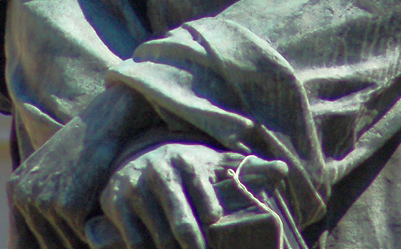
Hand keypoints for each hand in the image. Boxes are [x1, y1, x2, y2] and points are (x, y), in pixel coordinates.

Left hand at [8, 87, 155, 248]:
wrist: (106, 120)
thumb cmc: (87, 145)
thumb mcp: (55, 169)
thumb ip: (45, 198)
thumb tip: (50, 237)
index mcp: (17, 188)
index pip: (27, 238)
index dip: (53, 243)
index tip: (71, 242)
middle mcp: (24, 196)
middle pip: (46, 243)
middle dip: (69, 243)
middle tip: (88, 234)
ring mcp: (45, 201)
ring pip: (65, 242)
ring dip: (82, 241)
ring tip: (98, 231)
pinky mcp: (69, 206)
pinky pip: (82, 236)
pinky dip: (96, 233)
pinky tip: (106, 223)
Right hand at [91, 143, 290, 248]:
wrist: (136, 159)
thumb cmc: (186, 167)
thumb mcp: (214, 163)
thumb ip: (247, 169)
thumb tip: (282, 170)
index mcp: (187, 162)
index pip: (202, 190)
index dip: (210, 211)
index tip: (216, 223)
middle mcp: (160, 173)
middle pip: (181, 222)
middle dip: (195, 245)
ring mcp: (137, 190)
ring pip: (160, 237)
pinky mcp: (117, 204)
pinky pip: (136, 241)